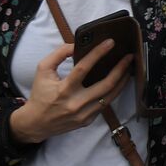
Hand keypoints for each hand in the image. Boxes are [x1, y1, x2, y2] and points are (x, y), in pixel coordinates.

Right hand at [9, 40, 132, 144]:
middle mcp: (76, 103)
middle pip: (105, 85)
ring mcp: (83, 114)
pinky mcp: (87, 121)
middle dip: (120, 69)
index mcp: (63, 89)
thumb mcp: (43, 70)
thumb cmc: (40, 94)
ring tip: (129, 68)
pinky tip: (119, 82)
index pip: (83, 68)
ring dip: (122, 81)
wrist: (35, 123)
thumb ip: (58, 54)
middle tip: (129, 56)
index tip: (111, 42)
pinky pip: (104, 104)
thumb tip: (76, 44)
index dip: (98, 53)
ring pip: (110, 96)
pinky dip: (113, 92)